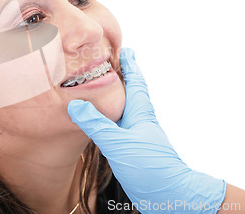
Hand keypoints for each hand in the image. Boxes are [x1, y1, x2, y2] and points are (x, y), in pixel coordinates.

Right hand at [68, 48, 225, 213]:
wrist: (170, 195)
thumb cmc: (150, 167)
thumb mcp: (117, 143)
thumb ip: (96, 124)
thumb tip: (75, 104)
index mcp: (139, 112)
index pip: (135, 81)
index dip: (130, 65)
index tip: (125, 49)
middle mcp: (140, 120)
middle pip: (132, 91)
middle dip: (124, 76)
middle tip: (115, 62)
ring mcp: (137, 135)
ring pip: (126, 108)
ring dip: (118, 95)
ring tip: (107, 86)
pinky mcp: (133, 149)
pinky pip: (121, 125)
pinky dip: (112, 116)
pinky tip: (106, 120)